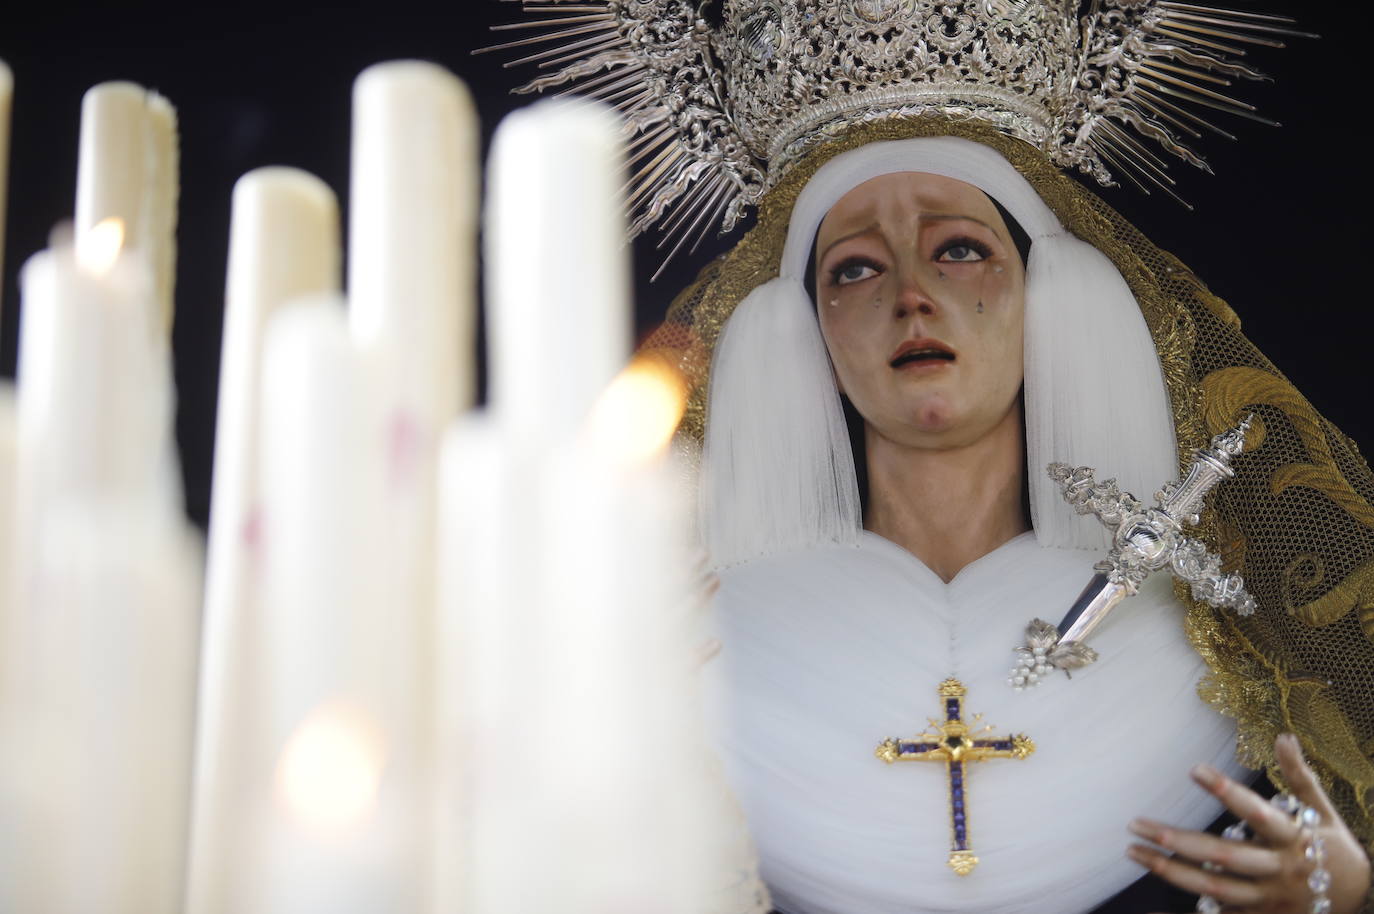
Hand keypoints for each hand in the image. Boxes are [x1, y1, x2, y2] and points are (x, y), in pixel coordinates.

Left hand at [1126, 733, 1370, 912]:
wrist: (1363, 899)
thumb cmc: (1336, 848)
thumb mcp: (1325, 812)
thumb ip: (1300, 777)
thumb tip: (1283, 736)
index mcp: (1294, 838)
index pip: (1256, 812)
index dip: (1227, 792)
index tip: (1194, 769)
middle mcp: (1279, 869)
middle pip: (1224, 855)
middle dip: (1178, 840)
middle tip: (1137, 824)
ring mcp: (1269, 897)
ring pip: (1215, 888)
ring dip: (1171, 870)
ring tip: (1135, 852)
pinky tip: (1151, 909)